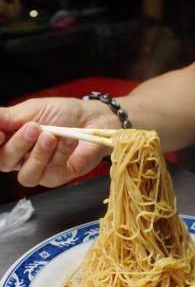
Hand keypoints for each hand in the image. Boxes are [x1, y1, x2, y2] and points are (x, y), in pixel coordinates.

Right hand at [0, 97, 117, 186]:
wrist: (92, 118)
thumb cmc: (62, 113)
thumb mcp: (31, 110)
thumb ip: (7, 118)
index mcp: (11, 141)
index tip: (1, 133)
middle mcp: (22, 159)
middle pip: (5, 162)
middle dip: (18, 145)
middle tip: (33, 128)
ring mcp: (41, 170)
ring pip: (28, 175)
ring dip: (38, 154)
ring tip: (51, 136)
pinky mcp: (59, 177)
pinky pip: (53, 171)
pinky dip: (61, 153)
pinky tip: (68, 139)